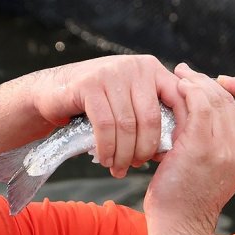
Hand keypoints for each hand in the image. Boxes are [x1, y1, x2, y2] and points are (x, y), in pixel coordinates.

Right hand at [29, 54, 185, 177]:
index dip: (180, 128)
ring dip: (124, 153)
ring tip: (119, 168)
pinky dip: (106, 148)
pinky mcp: (90, 84)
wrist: (54, 92)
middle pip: (150, 118)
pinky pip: (105, 125)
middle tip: (137, 166)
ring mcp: (112, 72)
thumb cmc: (98, 105)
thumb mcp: (130, 103)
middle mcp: (135, 67)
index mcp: (152, 69)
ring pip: (127, 125)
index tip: (173, 153)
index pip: (178, 99)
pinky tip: (105, 159)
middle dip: (145, 149)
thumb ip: (151, 116)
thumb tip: (172, 149)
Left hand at [144, 63, 234, 226]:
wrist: (181, 224)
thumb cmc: (192, 198)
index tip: (224, 80)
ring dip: (194, 82)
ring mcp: (225, 147)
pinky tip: (176, 88)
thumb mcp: (220, 168)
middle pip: (229, 99)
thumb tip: (206, 106)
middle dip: (207, 81)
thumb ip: (223, 141)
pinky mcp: (200, 146)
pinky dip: (186, 91)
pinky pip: (197, 105)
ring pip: (212, 98)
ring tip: (178, 77)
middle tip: (187, 73)